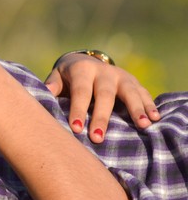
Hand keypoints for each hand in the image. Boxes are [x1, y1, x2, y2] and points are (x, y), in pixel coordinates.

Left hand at [45, 54, 159, 141]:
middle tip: (97, 137)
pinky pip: (144, 93)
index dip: (78, 109)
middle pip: (104, 95)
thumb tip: (45, 94)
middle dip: (102, 117)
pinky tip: (155, 119)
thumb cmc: (67, 77)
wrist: (85, 61)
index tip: (75, 129)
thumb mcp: (57, 77)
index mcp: (82, 70)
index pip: (80, 91)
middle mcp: (104, 71)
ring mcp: (121, 76)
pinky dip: (150, 106)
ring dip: (137, 109)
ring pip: (130, 93)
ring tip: (143, 126)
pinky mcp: (134, 82)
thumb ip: (53, 86)